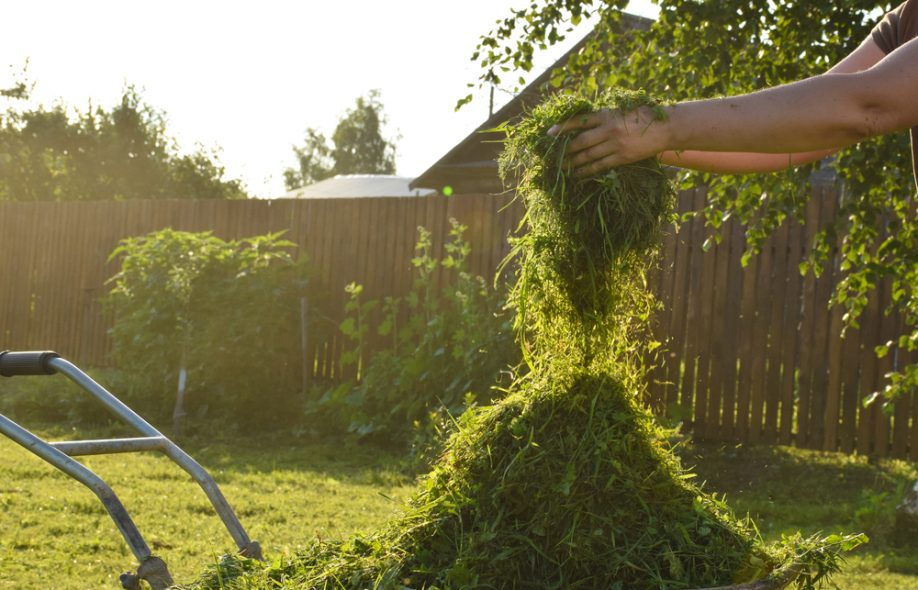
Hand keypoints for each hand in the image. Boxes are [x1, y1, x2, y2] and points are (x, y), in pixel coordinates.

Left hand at [548, 106, 668, 175]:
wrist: (665, 127)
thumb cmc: (643, 115)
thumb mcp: (622, 109)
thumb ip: (604, 116)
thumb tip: (583, 123)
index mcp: (607, 114)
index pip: (579, 121)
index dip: (562, 127)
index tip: (549, 133)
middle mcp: (609, 129)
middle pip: (581, 142)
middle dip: (566, 150)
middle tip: (554, 157)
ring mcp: (615, 144)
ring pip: (588, 156)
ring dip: (574, 163)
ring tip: (563, 168)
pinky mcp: (622, 157)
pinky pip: (600, 166)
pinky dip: (587, 171)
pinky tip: (578, 175)